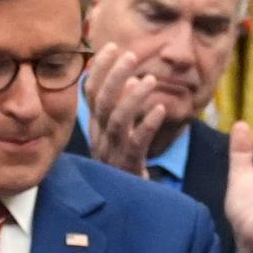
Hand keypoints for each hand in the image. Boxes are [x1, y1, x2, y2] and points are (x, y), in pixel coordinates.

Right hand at [82, 42, 167, 174]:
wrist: (129, 205)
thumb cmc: (128, 165)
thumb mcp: (122, 135)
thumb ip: (124, 108)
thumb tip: (134, 80)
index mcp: (96, 127)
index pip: (91, 93)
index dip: (100, 69)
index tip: (111, 46)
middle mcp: (100, 138)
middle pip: (102, 103)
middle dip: (114, 76)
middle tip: (130, 55)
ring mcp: (112, 153)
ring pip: (117, 121)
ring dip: (133, 98)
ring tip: (150, 80)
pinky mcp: (128, 167)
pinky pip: (136, 144)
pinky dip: (147, 125)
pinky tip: (160, 110)